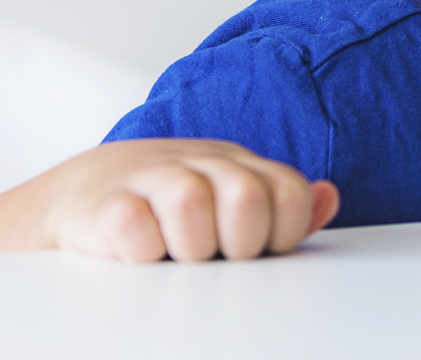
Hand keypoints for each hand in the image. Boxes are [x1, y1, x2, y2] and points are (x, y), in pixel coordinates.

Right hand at [46, 139, 341, 261]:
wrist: (90, 190)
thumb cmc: (175, 208)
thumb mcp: (234, 206)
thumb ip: (286, 211)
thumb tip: (329, 197)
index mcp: (242, 167)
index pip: (290, 194)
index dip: (283, 234)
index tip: (257, 251)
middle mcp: (203, 163)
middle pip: (246, 197)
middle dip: (239, 243)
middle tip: (216, 256)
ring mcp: (153, 176)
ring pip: (189, 203)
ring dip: (187, 246)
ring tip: (175, 254)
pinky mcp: (106, 201)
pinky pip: (132, 225)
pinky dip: (140, 249)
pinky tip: (139, 250)